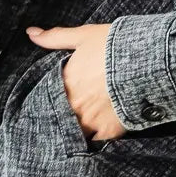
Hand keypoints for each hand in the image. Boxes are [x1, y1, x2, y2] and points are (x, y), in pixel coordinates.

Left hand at [24, 22, 126, 142]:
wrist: (145, 61)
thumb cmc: (113, 45)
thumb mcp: (83, 36)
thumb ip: (54, 38)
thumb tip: (31, 33)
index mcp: (65, 82)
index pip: (48, 97)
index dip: (51, 100)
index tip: (51, 102)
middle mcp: (73, 104)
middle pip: (60, 118)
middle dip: (62, 118)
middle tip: (65, 120)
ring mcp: (90, 120)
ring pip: (75, 133)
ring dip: (76, 132)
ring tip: (78, 133)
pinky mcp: (108, 131)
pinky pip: (95, 143)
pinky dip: (94, 142)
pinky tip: (95, 140)